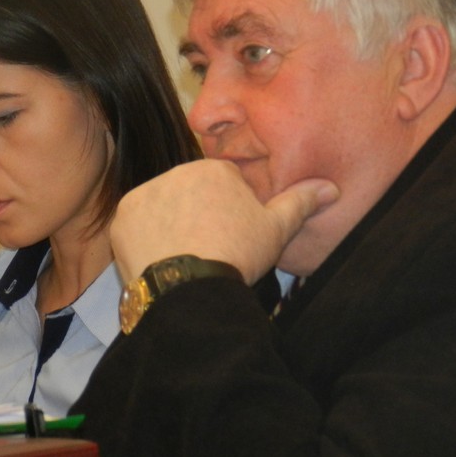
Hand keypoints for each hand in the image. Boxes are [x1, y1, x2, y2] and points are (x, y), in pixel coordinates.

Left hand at [110, 160, 338, 284]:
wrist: (189, 286)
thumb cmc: (236, 254)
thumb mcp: (276, 229)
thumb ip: (301, 202)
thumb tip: (332, 187)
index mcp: (214, 170)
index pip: (222, 186)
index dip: (228, 215)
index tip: (229, 238)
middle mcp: (176, 171)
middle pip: (189, 194)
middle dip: (197, 216)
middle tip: (206, 249)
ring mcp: (146, 191)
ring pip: (162, 207)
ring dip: (169, 225)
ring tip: (183, 257)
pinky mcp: (123, 214)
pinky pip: (136, 223)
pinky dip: (145, 238)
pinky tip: (160, 257)